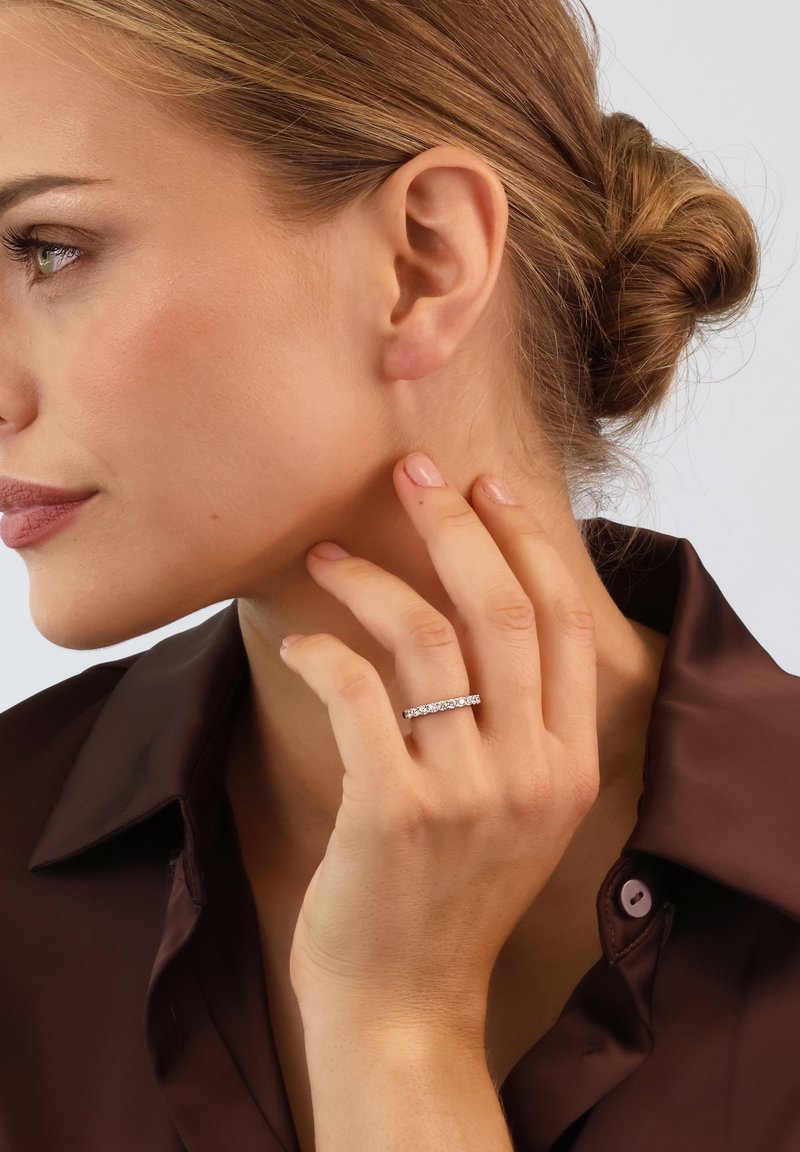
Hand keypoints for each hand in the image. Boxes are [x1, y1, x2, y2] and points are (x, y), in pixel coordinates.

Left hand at [278, 451, 599, 1041]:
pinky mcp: (395, 810)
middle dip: (454, 524)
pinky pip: (355, 691)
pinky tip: (299, 644)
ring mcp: (468, 792)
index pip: (563, 622)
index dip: (526, 542)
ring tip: (324, 555)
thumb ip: (517, 725)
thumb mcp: (516, 811)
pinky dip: (321, 651)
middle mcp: (533, 771)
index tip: (487, 487)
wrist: (405, 1003)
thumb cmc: (447, 894)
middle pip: (501, 609)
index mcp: (572, 763)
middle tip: (412, 473)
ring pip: (425, 638)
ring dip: (368, 580)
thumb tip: (474, 614)